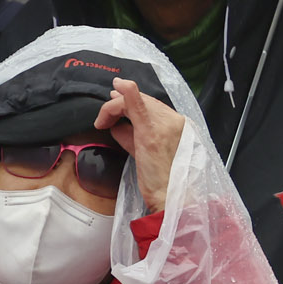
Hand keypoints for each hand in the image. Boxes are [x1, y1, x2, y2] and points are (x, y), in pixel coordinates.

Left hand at [94, 78, 185, 213]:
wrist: (170, 197)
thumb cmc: (160, 180)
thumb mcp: (145, 151)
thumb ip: (132, 133)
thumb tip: (116, 122)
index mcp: (179, 125)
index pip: (153, 105)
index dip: (132, 101)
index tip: (115, 103)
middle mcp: (175, 121)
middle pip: (144, 100)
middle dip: (120, 104)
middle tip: (104, 115)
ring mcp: (165, 125)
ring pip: (135, 102)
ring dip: (114, 108)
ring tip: (102, 121)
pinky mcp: (151, 132)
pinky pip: (137, 105)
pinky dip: (127, 94)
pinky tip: (119, 87)